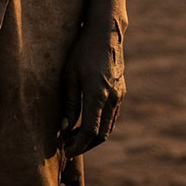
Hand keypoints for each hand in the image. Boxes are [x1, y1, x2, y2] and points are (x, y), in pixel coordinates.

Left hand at [60, 22, 124, 156]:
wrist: (105, 34)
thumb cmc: (82, 51)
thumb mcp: (69, 75)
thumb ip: (69, 103)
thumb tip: (65, 128)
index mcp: (98, 95)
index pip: (90, 130)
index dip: (78, 144)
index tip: (66, 151)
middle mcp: (112, 98)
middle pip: (102, 134)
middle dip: (85, 145)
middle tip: (68, 148)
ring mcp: (119, 96)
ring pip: (109, 127)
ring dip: (93, 137)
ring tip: (73, 138)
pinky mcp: (121, 92)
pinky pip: (111, 116)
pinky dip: (100, 126)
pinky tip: (85, 123)